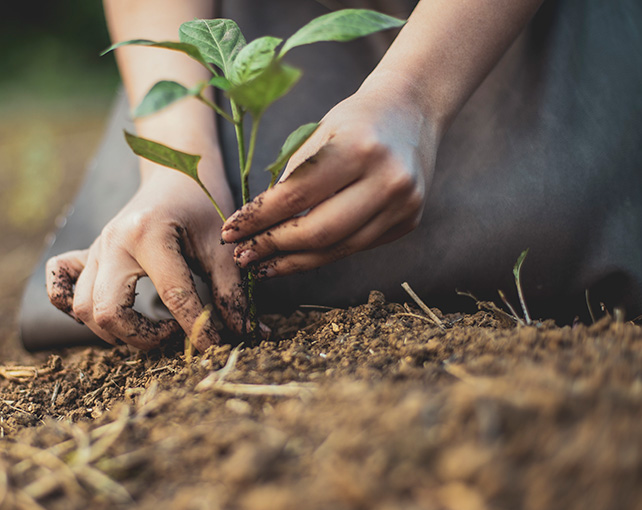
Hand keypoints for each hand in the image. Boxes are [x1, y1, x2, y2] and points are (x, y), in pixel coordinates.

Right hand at [46, 169, 242, 350]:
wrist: (175, 173)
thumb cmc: (202, 206)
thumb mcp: (222, 246)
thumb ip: (233, 292)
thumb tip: (250, 335)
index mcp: (149, 234)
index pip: (172, 297)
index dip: (197, 330)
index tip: (216, 346)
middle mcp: (112, 242)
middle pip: (108, 312)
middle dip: (142, 337)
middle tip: (171, 334)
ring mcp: (94, 249)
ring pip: (84, 309)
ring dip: (115, 330)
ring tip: (149, 326)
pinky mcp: (85, 254)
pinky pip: (59, 284)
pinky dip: (70, 305)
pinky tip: (103, 313)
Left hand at [220, 76, 441, 277]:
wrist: (411, 112)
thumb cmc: (353, 121)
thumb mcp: (317, 136)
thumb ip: (290, 180)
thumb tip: (253, 228)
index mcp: (359, 148)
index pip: (296, 196)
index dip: (258, 219)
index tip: (230, 231)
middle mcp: (388, 179)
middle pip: (318, 231)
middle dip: (273, 247)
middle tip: (243, 255)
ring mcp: (404, 205)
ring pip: (337, 249)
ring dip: (294, 262)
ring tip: (262, 266)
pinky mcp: (408, 222)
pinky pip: (355, 247)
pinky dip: (321, 254)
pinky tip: (295, 257)